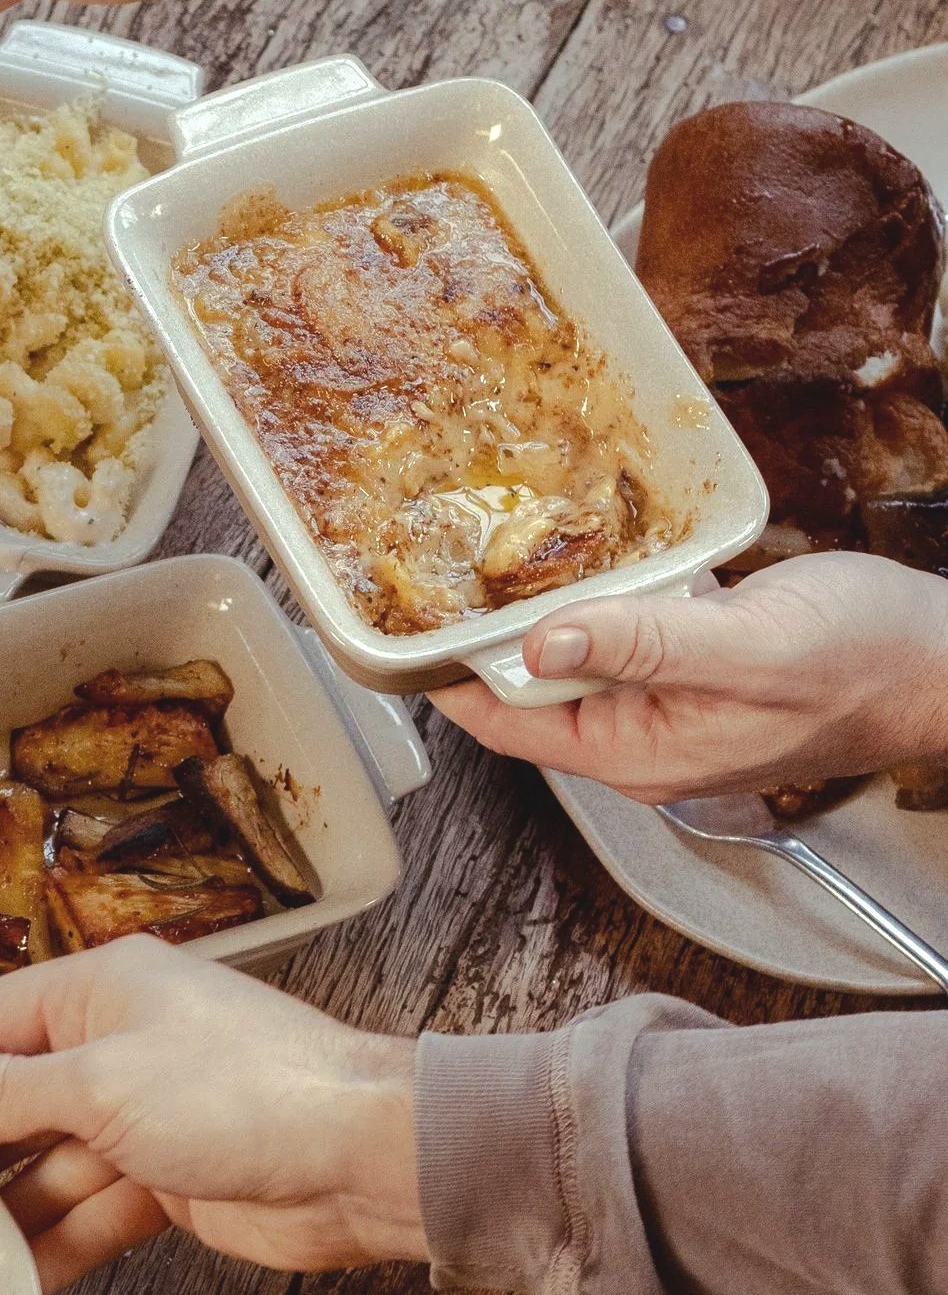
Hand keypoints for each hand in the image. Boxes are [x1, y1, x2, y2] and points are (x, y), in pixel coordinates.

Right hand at [0, 940, 423, 1288]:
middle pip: (9, 1102)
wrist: (363, 1160)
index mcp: (96, 993)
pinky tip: (16, 1280)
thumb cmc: (248, 1091)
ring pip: (47, 1167)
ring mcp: (142, 1118)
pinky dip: (55, 1246)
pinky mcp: (168, 1182)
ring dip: (6, 1211)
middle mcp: (114, 1047)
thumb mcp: (99, 1086)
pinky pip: (90, 1213)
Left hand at [433, 556, 947, 801]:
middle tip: (449, 554)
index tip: (402, 617)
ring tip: (500, 542)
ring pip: (577, 653)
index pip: (503, 719)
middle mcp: (639, 739)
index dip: (447, 670)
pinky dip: (605, 594)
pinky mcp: (695, 667)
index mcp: (634, 752)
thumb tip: (542, 639)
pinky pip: (625, 633)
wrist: (943, 658)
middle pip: (529, 686)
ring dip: (548, 604)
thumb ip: (640, 646)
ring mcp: (667, 705)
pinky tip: (595, 548)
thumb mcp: (742, 648)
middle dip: (492, 628)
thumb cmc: (863, 662)